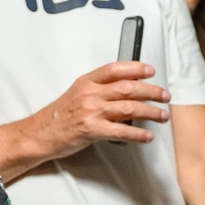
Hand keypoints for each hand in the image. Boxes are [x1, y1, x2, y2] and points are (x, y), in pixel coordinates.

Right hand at [36, 63, 171, 155]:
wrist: (40, 134)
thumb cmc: (59, 117)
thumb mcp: (77, 94)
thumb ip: (98, 90)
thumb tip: (125, 90)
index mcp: (86, 82)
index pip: (115, 69)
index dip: (135, 68)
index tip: (151, 71)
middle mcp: (90, 94)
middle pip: (128, 88)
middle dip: (151, 91)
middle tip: (164, 95)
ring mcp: (91, 112)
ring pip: (129, 108)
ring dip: (150, 112)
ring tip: (162, 115)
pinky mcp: (91, 130)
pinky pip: (121, 131)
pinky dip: (138, 134)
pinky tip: (147, 136)